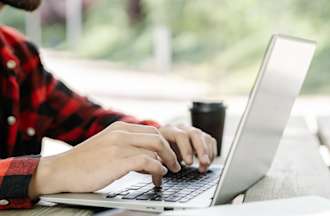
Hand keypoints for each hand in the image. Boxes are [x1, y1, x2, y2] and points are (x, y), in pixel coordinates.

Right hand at [29, 121, 180, 197]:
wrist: (60, 170)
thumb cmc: (84, 163)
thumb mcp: (107, 147)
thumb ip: (127, 149)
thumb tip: (148, 160)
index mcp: (119, 128)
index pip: (152, 131)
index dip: (165, 144)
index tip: (170, 155)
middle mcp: (121, 133)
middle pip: (158, 137)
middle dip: (171, 152)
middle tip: (175, 164)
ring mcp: (120, 145)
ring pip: (156, 147)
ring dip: (167, 161)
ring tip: (169, 172)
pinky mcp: (118, 160)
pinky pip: (148, 161)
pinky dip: (158, 169)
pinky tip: (158, 176)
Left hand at [159, 125, 216, 171]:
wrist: (159, 142)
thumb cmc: (156, 150)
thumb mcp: (154, 154)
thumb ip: (157, 161)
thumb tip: (160, 171)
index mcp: (168, 130)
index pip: (180, 135)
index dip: (186, 149)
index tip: (189, 163)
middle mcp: (181, 128)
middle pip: (195, 134)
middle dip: (201, 150)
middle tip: (203, 163)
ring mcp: (192, 131)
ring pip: (204, 137)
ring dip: (207, 153)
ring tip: (204, 167)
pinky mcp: (200, 136)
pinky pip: (210, 141)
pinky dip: (211, 153)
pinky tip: (206, 164)